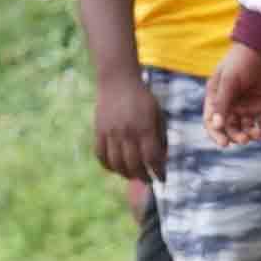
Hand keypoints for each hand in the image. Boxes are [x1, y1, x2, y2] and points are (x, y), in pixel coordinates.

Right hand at [86, 64, 167, 187]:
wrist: (117, 81)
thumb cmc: (142, 98)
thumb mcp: (157, 114)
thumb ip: (160, 137)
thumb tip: (161, 159)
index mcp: (145, 127)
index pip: (152, 157)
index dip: (158, 171)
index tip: (162, 178)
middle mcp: (127, 132)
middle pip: (134, 164)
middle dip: (143, 177)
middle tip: (148, 180)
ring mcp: (111, 132)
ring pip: (117, 163)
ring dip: (126, 174)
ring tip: (133, 175)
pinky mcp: (98, 131)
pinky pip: (101, 155)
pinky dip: (108, 166)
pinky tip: (116, 168)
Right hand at [199, 39, 260, 150]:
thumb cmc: (242, 60)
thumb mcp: (229, 80)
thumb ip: (222, 103)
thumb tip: (215, 125)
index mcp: (216, 97)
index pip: (211, 121)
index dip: (216, 134)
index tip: (224, 143)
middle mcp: (231, 104)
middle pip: (230, 128)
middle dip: (236, 135)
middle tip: (244, 139)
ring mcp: (248, 105)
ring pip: (246, 128)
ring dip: (250, 134)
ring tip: (256, 134)